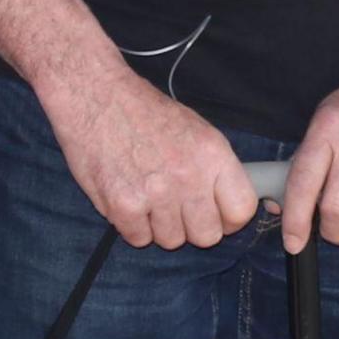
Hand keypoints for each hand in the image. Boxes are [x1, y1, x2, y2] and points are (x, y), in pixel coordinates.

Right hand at [39, 60, 262, 249]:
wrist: (97, 97)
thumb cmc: (146, 113)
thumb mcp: (197, 130)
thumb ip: (215, 170)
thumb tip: (228, 205)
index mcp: (213, 154)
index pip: (241, 210)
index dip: (230, 219)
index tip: (218, 216)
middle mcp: (189, 176)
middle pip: (207, 236)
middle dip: (193, 228)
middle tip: (177, 209)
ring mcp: (156, 193)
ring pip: (171, 241)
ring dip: (160, 226)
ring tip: (147, 196)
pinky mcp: (123, 205)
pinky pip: (138, 239)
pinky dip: (132, 226)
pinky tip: (127, 198)